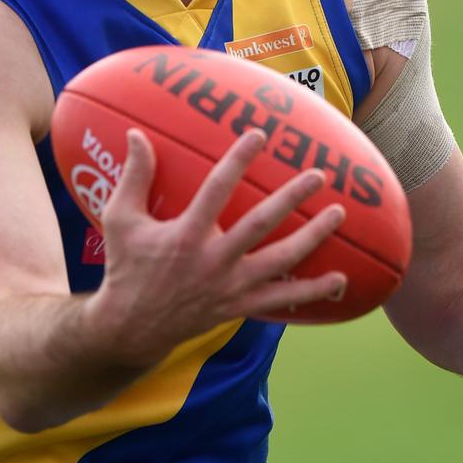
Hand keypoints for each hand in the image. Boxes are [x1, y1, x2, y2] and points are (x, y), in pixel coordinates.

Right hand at [82, 127, 346, 368]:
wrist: (131, 328)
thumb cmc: (127, 266)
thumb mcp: (120, 219)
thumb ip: (134, 176)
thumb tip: (137, 134)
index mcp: (185, 235)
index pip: (217, 189)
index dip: (239, 159)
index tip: (259, 135)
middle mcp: (213, 261)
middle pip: (261, 224)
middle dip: (292, 198)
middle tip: (318, 174)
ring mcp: (231, 287)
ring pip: (281, 262)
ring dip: (313, 238)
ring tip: (339, 214)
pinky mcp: (240, 307)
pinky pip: (283, 301)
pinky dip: (313, 292)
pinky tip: (341, 280)